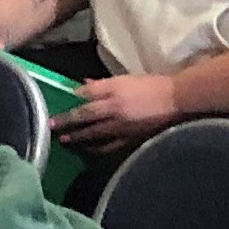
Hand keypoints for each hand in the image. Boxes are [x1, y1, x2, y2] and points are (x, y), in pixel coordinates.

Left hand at [56, 69, 181, 148]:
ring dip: (79, 137)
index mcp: (115, 93)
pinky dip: (98, 148)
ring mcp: (123, 127)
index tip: (57, 107)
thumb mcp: (125, 79)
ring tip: (66, 140)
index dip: (72, 103)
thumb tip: (81, 87)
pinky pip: (110, 146)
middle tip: (52, 127)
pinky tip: (90, 149)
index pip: (87, 98)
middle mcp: (116, 111)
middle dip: (68, 123)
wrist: (176, 100)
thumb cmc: (151, 85)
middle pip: (86, 117)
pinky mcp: (131, 138)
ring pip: (95, 134)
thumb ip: (102, 85)